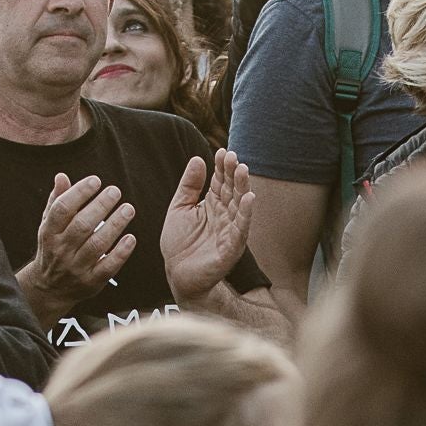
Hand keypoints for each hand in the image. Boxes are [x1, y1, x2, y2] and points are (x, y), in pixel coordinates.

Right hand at [18, 173, 137, 317]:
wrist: (49, 288)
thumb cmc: (53, 247)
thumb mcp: (49, 225)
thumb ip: (57, 201)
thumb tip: (62, 176)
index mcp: (48, 233)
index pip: (63, 209)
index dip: (79, 193)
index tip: (96, 181)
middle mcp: (60, 251)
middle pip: (82, 226)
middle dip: (100, 206)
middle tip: (116, 191)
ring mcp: (76, 268)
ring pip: (97, 245)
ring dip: (115, 225)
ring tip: (128, 209)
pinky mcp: (91, 282)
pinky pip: (108, 267)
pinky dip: (121, 253)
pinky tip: (131, 237)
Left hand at [162, 150, 253, 306]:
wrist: (177, 274)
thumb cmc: (179, 243)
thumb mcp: (180, 208)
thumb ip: (189, 185)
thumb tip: (198, 159)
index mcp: (213, 204)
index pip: (221, 181)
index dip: (222, 167)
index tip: (222, 151)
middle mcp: (225, 215)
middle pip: (232, 190)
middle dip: (233, 173)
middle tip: (233, 157)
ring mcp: (230, 231)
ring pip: (239, 206)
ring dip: (242, 188)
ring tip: (242, 170)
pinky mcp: (231, 248)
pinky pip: (241, 229)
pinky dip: (245, 214)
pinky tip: (248, 198)